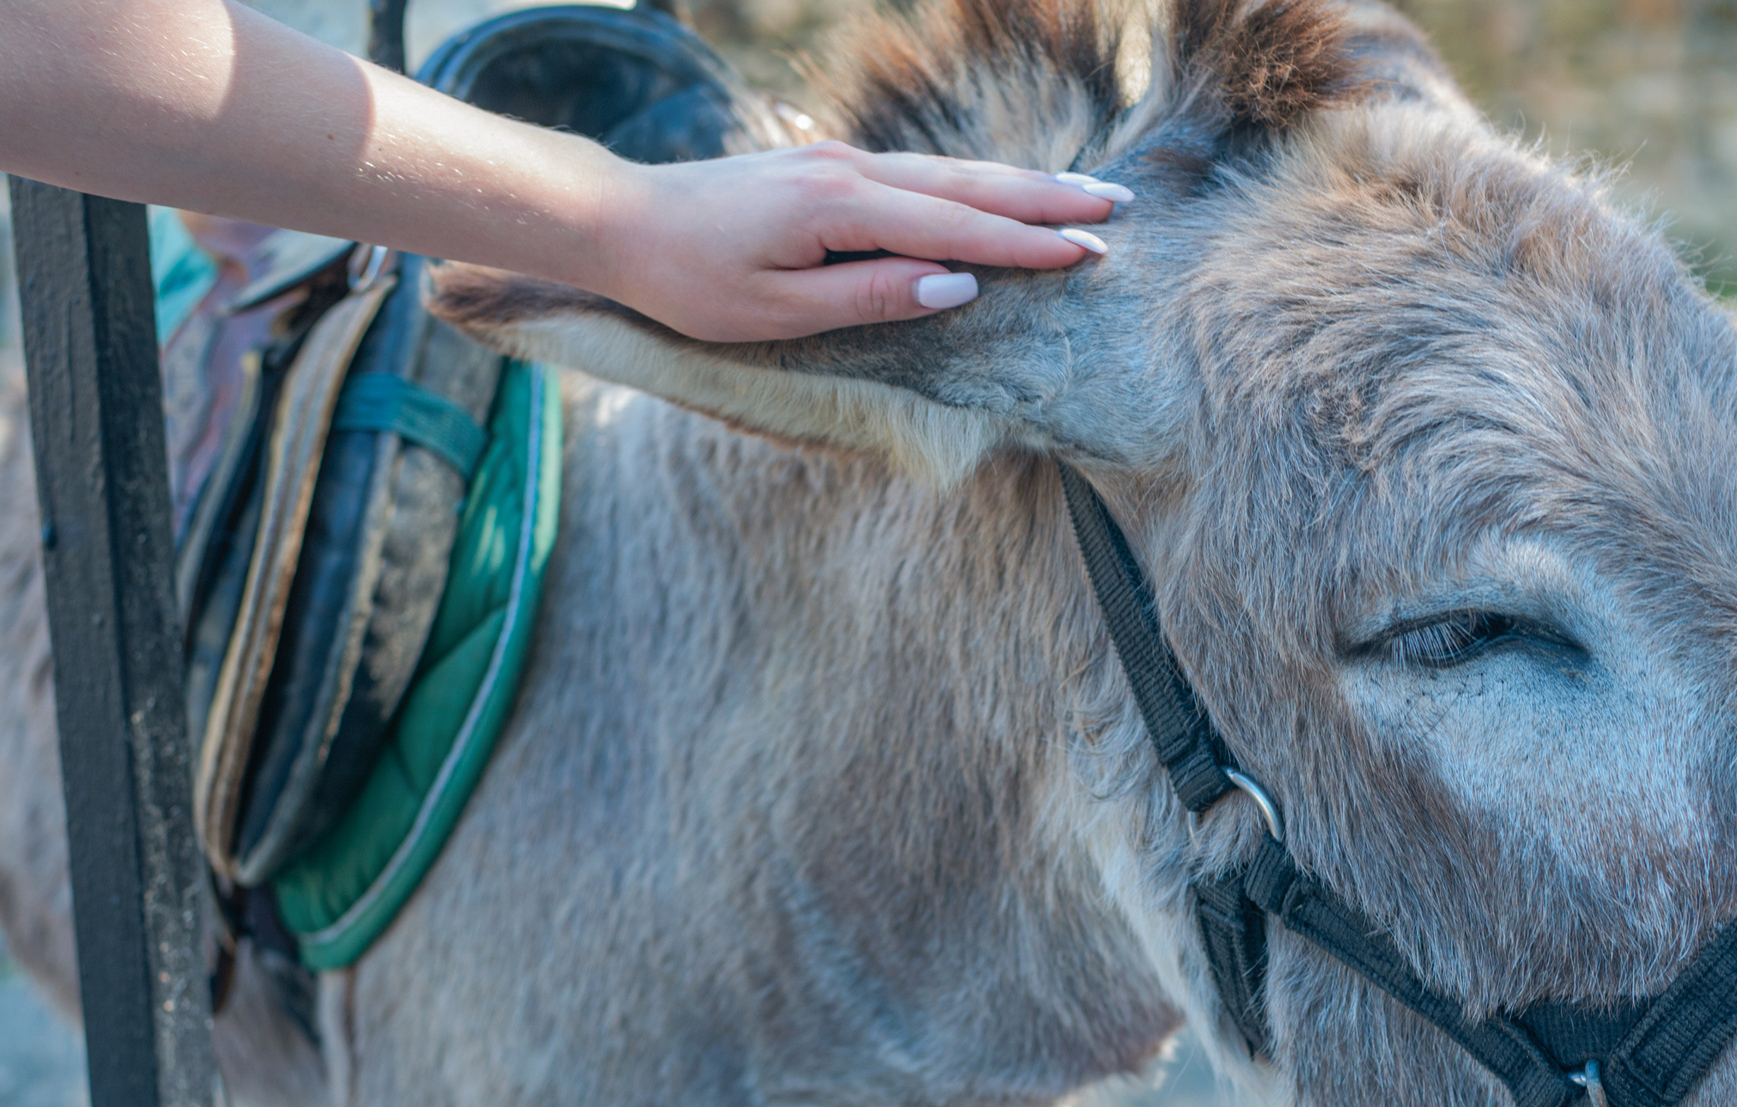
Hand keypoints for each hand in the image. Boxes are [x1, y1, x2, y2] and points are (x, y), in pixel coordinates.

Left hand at [594, 142, 1127, 340]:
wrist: (620, 220)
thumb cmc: (690, 281)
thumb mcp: (777, 311)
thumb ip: (871, 297)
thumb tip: (957, 286)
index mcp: (841, 209)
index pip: (956, 226)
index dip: (1026, 242)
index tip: (1088, 252)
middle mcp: (850, 172)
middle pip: (968, 185)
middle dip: (1047, 198)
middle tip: (1116, 209)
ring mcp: (841, 164)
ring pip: (949, 173)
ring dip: (1021, 185)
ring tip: (1085, 193)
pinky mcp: (831, 171)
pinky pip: (921, 176)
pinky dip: (975, 184)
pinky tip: (1006, 192)